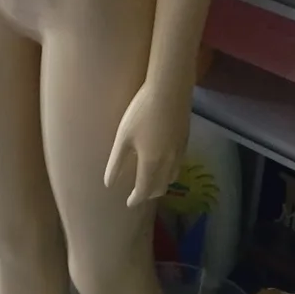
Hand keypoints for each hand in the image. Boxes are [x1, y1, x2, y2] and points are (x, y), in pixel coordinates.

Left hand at [104, 80, 190, 207]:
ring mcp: (180, 151)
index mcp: (151, 163)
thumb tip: (108, 184)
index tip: (129, 203)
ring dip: (161, 183)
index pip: (144, 190)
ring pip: (172, 177)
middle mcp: (168, 162)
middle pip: (160, 187)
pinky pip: (178, 165)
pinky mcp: (186, 139)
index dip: (135, 198)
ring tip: (152, 180)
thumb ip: (116, 162)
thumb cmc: (141, 112)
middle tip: (139, 193)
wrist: (170, 90)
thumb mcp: (123, 137)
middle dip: (149, 193)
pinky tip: (165, 162)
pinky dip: (170, 171)